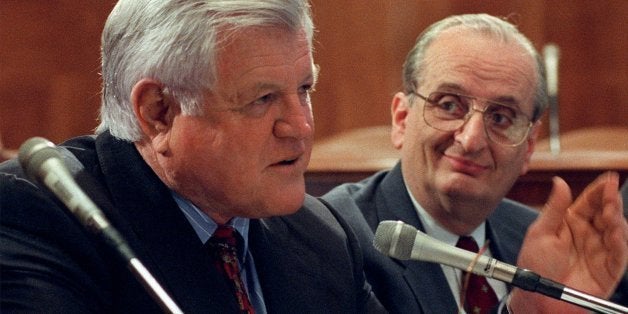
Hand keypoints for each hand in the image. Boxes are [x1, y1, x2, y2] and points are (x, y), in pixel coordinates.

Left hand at [510, 172, 627, 312]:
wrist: (537, 296)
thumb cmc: (535, 266)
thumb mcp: (540, 232)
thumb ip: (554, 207)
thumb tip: (559, 182)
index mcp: (570, 223)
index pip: (589, 202)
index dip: (599, 190)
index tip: (608, 178)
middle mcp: (588, 234)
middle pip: (606, 213)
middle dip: (610, 201)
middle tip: (610, 193)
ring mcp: (599, 250)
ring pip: (616, 230)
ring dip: (616, 218)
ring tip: (610, 211)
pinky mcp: (608, 269)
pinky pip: (619, 253)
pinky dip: (620, 241)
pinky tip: (615, 231)